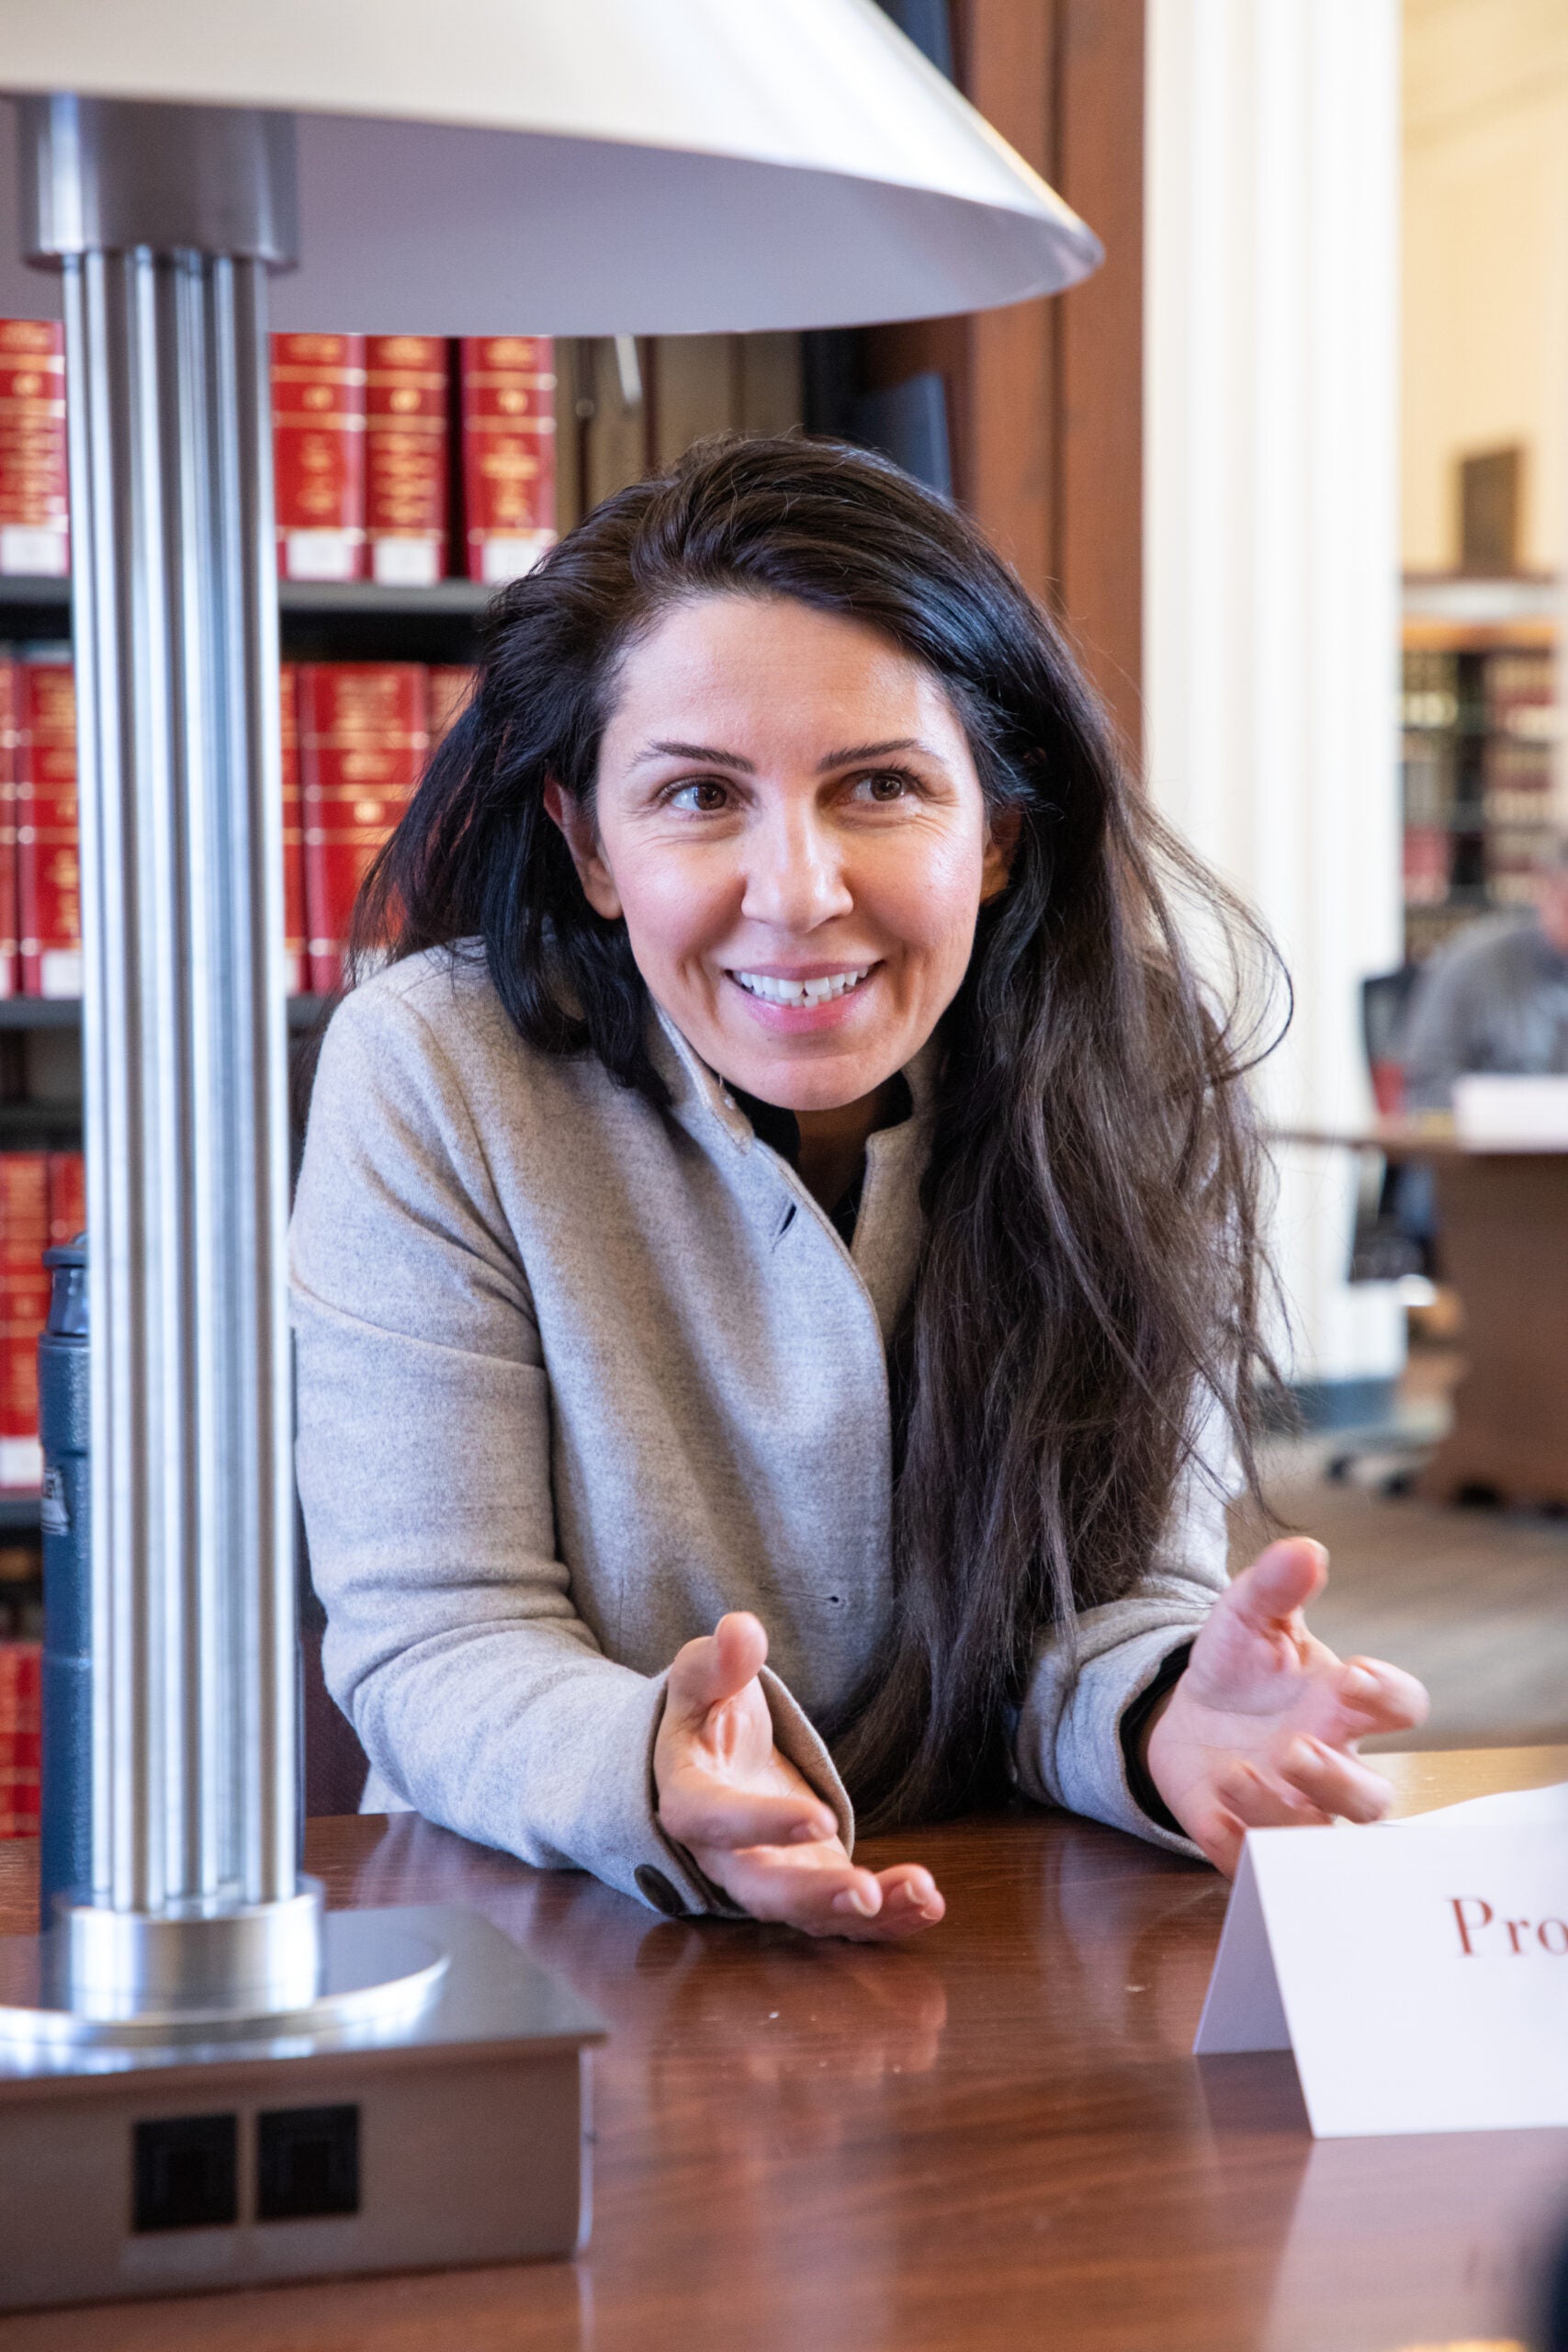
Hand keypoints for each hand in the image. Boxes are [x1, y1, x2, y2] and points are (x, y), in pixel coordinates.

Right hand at [654, 1611, 944, 1941]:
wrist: (711, 1759)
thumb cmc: (706, 1714)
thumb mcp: (701, 1679)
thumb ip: (718, 1661)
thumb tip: (741, 1630)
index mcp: (689, 1801)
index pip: (715, 1820)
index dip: (762, 1824)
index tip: (819, 1818)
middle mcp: (725, 1857)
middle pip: (762, 1892)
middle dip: (816, 1897)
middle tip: (868, 1895)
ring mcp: (769, 1877)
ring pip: (811, 1913)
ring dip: (868, 1914)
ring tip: (923, 1896)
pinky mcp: (808, 1883)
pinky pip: (843, 1915)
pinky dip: (887, 1919)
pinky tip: (929, 1904)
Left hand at [1145, 1537, 1428, 1874]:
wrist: (1188, 1711)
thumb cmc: (1241, 1664)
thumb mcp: (1247, 1616)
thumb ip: (1275, 1585)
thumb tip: (1305, 1548)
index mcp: (1343, 1704)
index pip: (1400, 1707)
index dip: (1389, 1697)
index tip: (1354, 1676)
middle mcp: (1330, 1763)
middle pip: (1373, 1800)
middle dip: (1339, 1780)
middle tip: (1294, 1746)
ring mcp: (1292, 1806)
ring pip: (1317, 1838)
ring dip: (1281, 1813)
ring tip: (1236, 1770)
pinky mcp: (1244, 1836)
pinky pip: (1254, 1861)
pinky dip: (1236, 1843)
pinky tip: (1214, 1812)